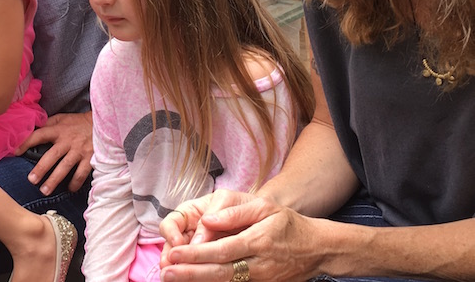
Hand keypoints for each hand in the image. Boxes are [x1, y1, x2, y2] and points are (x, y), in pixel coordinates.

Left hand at [15, 111, 92, 194]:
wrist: (101, 122)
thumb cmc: (77, 122)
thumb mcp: (62, 119)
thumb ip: (48, 124)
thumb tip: (31, 129)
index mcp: (58, 130)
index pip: (39, 135)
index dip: (26, 142)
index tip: (15, 152)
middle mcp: (68, 141)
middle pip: (52, 155)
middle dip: (41, 169)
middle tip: (31, 180)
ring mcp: (79, 150)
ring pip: (65, 167)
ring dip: (55, 180)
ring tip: (45, 190)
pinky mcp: (90, 158)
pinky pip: (81, 173)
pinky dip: (75, 182)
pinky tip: (70, 189)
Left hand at [160, 191, 323, 281]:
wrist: (315, 248)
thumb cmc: (286, 223)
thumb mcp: (265, 207)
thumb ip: (235, 213)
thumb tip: (208, 219)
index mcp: (257, 241)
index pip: (221, 250)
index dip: (196, 254)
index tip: (174, 252)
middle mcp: (258, 264)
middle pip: (220, 272)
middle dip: (190, 273)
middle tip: (166, 272)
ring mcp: (260, 279)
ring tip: (173, 279)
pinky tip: (195, 281)